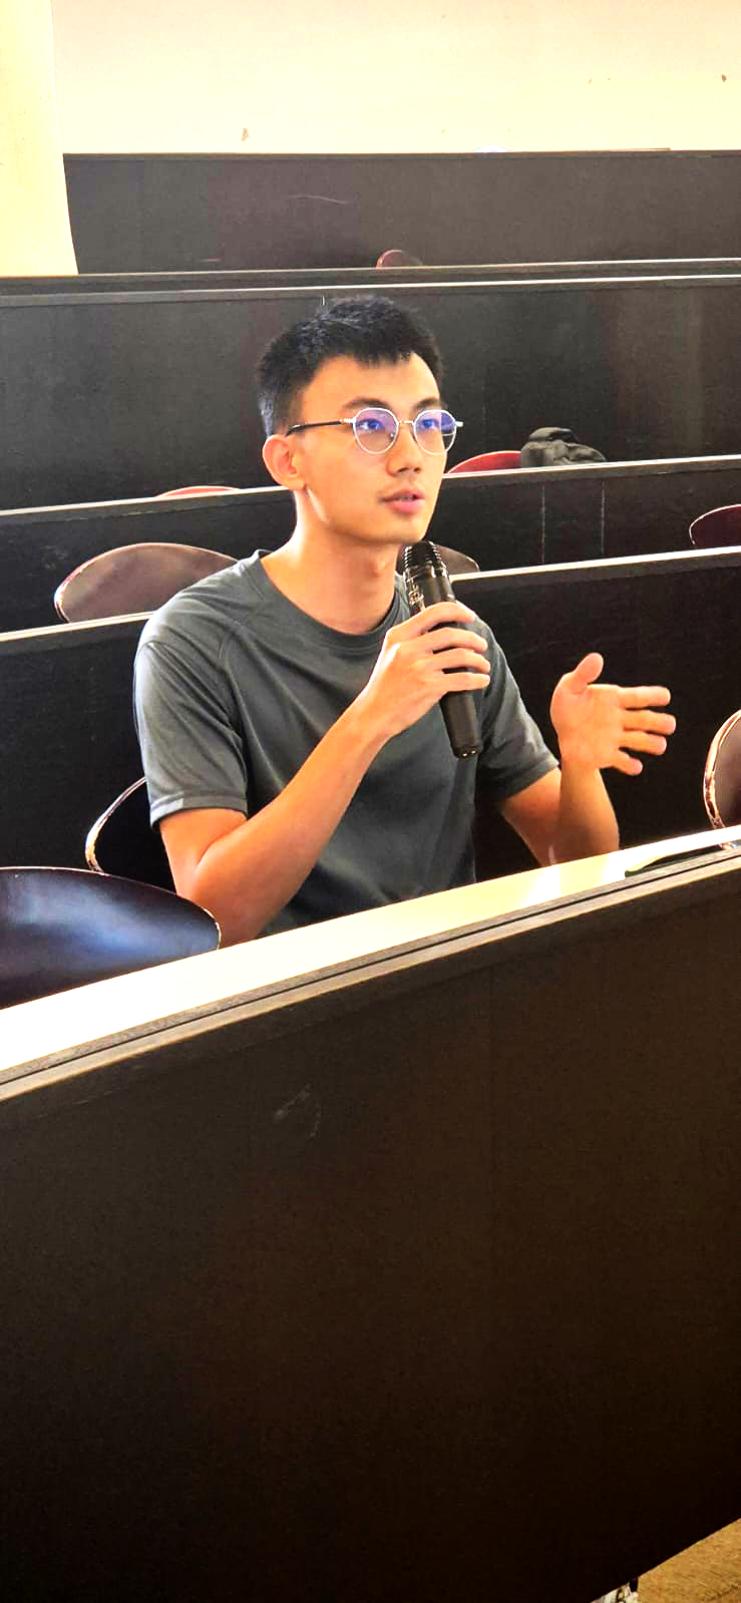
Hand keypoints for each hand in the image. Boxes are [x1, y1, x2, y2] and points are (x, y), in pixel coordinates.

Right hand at [357, 601, 489, 741]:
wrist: (374, 713)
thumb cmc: (385, 687)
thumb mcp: (390, 654)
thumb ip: (411, 641)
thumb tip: (443, 633)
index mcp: (399, 636)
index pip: (432, 613)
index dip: (456, 611)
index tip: (469, 616)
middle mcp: (408, 649)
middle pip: (451, 634)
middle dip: (473, 638)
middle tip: (481, 645)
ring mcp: (418, 668)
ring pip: (460, 656)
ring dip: (478, 660)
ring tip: (483, 664)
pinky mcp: (428, 687)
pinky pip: (461, 679)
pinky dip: (476, 679)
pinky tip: (481, 680)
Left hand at [550, 652, 675, 775]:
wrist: (563, 735)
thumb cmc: (569, 706)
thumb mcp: (569, 687)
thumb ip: (582, 674)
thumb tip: (597, 658)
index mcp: (614, 699)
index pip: (637, 696)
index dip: (652, 695)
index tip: (666, 696)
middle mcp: (620, 719)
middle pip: (644, 720)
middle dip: (658, 722)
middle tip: (670, 725)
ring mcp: (616, 738)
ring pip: (639, 740)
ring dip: (650, 743)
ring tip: (660, 746)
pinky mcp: (608, 756)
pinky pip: (621, 761)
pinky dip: (629, 765)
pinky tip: (635, 767)